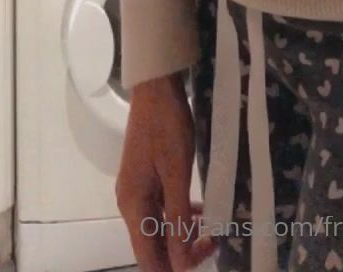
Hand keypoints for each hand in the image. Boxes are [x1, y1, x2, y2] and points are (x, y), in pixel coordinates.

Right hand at [116, 71, 217, 271]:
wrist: (155, 88)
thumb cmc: (167, 127)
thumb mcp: (176, 174)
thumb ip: (177, 220)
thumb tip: (179, 264)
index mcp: (133, 205)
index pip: (148, 258)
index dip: (175, 267)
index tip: (205, 255)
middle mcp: (129, 202)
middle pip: (151, 245)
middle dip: (180, 252)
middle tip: (213, 242)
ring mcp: (136, 189)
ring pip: (156, 227)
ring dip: (180, 234)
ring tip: (209, 230)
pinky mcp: (144, 177)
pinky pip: (159, 209)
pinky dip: (178, 215)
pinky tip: (197, 211)